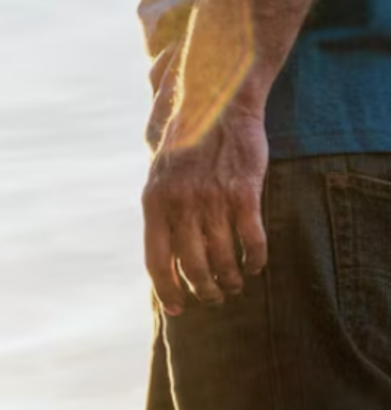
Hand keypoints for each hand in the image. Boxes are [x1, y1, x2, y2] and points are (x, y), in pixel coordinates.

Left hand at [143, 101, 268, 312]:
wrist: (217, 100)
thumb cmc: (188, 140)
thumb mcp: (160, 172)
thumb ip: (160, 207)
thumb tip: (162, 250)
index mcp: (153, 201)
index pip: (156, 262)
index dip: (166, 291)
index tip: (177, 309)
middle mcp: (180, 205)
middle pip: (192, 269)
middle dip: (205, 291)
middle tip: (214, 297)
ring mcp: (212, 200)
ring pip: (223, 261)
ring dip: (231, 280)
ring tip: (235, 284)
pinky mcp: (244, 194)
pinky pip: (252, 242)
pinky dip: (255, 261)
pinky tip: (255, 265)